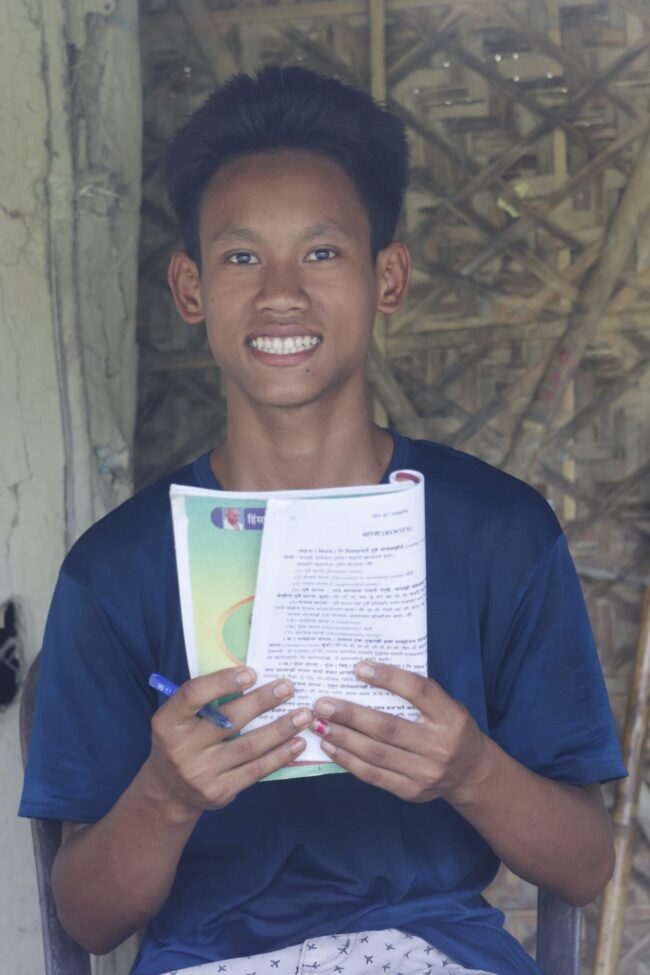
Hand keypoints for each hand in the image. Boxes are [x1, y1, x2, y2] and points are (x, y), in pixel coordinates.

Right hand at [146, 667, 311, 819]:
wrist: (169, 791)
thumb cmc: (181, 741)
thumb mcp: (179, 719)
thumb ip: (205, 700)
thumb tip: (252, 676)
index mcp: (168, 722)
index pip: (193, 695)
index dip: (222, 682)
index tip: (251, 672)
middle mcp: (181, 748)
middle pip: (228, 720)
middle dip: (262, 701)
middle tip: (287, 687)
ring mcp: (200, 773)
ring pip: (249, 746)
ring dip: (280, 729)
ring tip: (303, 716)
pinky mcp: (219, 792)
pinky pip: (256, 770)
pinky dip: (280, 756)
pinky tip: (297, 743)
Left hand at [311, 661, 486, 804]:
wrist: (471, 773)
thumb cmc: (449, 728)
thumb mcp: (445, 705)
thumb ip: (415, 693)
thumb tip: (366, 675)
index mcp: (451, 716)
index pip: (419, 691)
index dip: (388, 678)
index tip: (358, 668)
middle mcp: (440, 745)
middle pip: (388, 727)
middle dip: (350, 715)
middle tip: (322, 704)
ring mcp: (426, 772)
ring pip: (375, 753)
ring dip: (343, 738)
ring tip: (319, 724)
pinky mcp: (411, 791)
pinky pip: (373, 775)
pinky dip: (348, 760)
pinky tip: (331, 746)